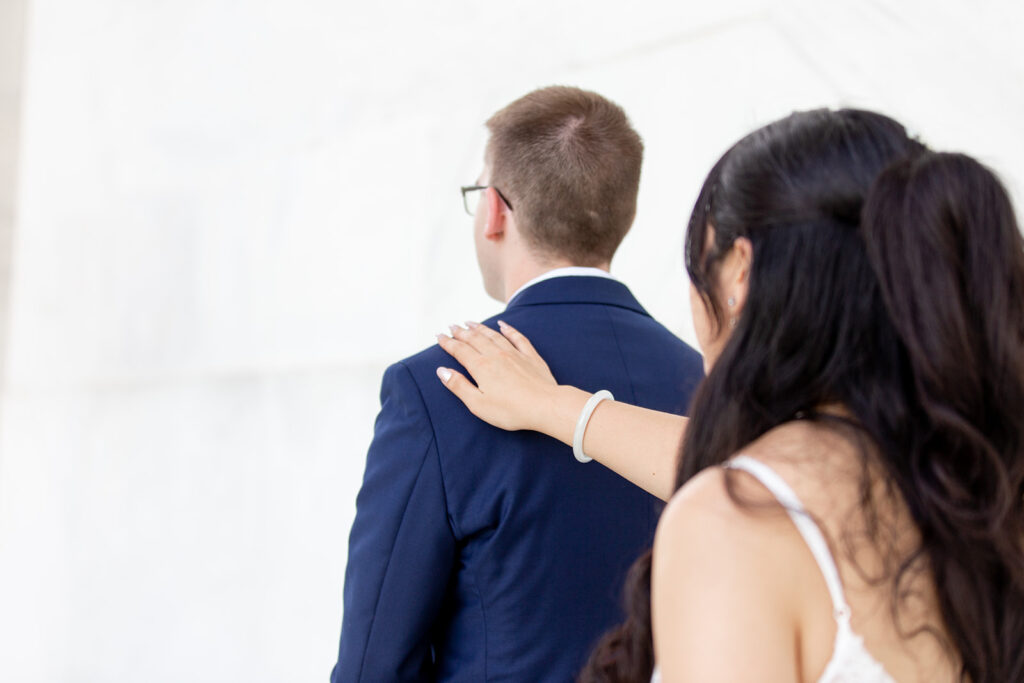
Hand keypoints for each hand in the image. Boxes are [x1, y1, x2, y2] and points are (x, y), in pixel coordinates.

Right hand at [435, 321, 557, 431]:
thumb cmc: (511, 411)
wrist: (545, 406)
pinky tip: (502, 324)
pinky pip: (517, 338)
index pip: (460, 350)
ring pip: (493, 335)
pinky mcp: (531, 357)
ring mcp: (515, 354)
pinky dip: (508, 329)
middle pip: (475, 339)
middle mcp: (496, 355)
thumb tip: (442, 371)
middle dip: (461, 332)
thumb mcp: (478, 404)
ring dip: (480, 328)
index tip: (439, 336)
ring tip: (470, 322)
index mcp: (481, 367)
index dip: (448, 342)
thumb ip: (459, 386)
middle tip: (452, 326)